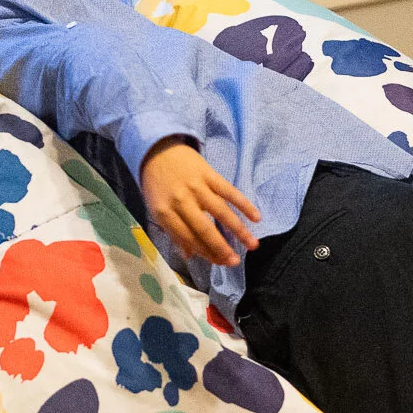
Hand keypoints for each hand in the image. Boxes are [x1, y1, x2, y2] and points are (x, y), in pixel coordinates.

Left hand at [138, 139, 259, 267]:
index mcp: (164, 213)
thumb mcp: (156, 209)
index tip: (220, 264)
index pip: (188, 239)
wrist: (158, 149)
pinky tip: (256, 218)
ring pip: (221, 213)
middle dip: (221, 249)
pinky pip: (229, 192)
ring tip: (253, 245)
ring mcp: (197, 187)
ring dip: (239, 231)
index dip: (205, 253)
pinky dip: (244, 204)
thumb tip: (189, 255)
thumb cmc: (157, 184)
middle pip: (204, 230)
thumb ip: (172, 231)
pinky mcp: (210, 174)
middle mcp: (181, 201)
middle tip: (235, 262)